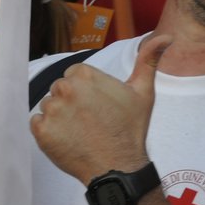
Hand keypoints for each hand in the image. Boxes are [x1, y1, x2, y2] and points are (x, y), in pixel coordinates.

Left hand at [31, 35, 169, 183]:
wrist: (118, 168)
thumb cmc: (130, 130)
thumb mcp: (143, 92)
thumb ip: (148, 60)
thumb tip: (166, 36)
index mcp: (84, 74)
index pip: (74, 75)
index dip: (86, 92)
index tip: (97, 107)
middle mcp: (65, 88)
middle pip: (60, 90)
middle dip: (72, 103)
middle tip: (91, 121)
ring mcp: (51, 110)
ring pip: (49, 107)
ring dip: (60, 117)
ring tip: (81, 132)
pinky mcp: (41, 131)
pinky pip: (37, 124)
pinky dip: (49, 132)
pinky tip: (69, 139)